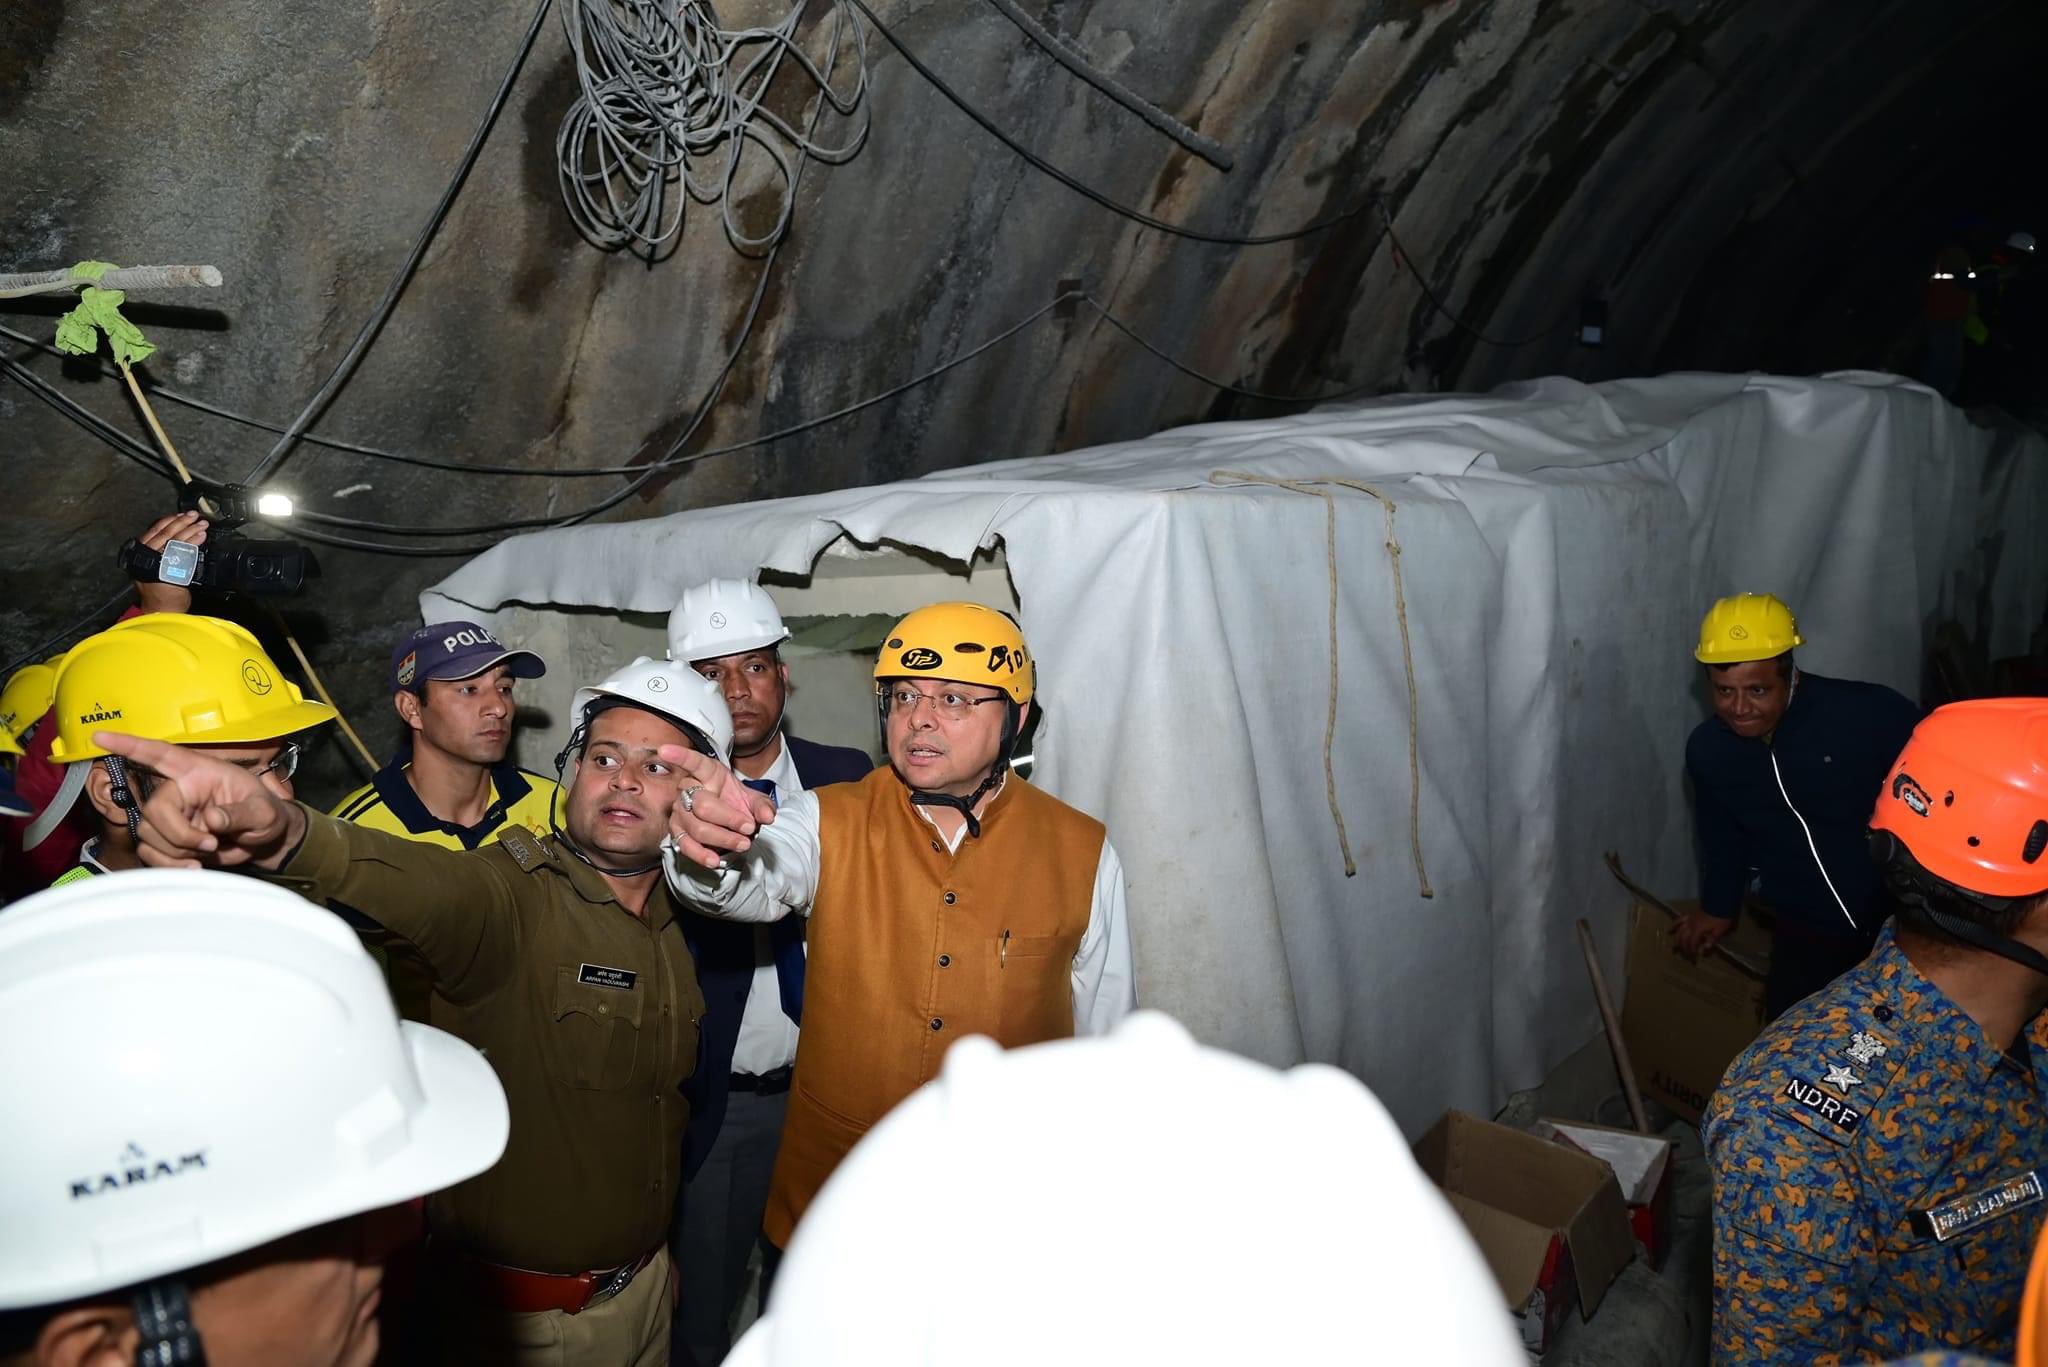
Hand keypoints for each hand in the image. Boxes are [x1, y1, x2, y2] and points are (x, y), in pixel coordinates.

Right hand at [92, 730, 304, 868]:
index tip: (100, 736)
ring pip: (148, 834)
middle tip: (211, 845)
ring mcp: (170, 816)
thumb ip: (241, 814)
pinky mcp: (166, 840)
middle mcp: (178, 791)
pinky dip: (170, 865)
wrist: (266, 841)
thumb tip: (212, 820)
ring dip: (177, 852)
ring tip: (209, 853)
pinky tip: (194, 868)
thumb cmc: (266, 815)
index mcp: (199, 772)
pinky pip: (150, 853)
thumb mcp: (265, 811)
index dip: (129, 744)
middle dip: (180, 835)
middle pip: (154, 810)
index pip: (160, 753)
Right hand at [131, 511, 209, 613]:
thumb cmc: (162, 591)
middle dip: (182, 523)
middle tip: (195, 516)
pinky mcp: (167, 571)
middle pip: (165, 534)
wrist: (162, 610)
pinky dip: (192, 544)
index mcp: (141, 553)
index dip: (169, 521)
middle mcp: (145, 557)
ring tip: (202, 526)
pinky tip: (201, 538)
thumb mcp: (157, 567)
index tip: (182, 515)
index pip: (155, 531)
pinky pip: (181, 553)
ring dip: (190, 531)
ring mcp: (155, 564)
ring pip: (174, 541)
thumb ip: (163, 552)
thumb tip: (179, 536)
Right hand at [658, 745, 776, 869]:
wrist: (732, 823)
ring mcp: (680, 811)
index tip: (664, 749)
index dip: (679, 756)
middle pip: (702, 805)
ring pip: (695, 827)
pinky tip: (714, 860)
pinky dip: (701, 854)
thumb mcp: (754, 800)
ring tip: (743, 843)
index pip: (693, 762)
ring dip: (722, 838)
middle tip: (749, 827)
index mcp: (707, 772)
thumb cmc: (737, 804)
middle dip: (729, 819)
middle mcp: (688, 789)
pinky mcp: (677, 831)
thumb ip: (762, 805)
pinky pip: (685, 845)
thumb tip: (767, 816)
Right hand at [1672, 908, 1733, 958]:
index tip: (1693, 957)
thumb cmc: (1720, 918)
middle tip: (1686, 954)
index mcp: (1698, 930)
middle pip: (1684, 938)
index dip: (1691, 950)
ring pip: (1679, 930)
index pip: (1692, 942)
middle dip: (1684, 947)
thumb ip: (1712, 940)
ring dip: (1676, 938)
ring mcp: (1689, 920)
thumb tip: (1705, 949)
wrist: (1718, 904)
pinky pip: (1679, 920)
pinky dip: (1674, 925)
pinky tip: (1670, 929)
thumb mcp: (1720, 930)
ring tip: (1674, 946)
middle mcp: (1690, 926)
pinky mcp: (1689, 915)